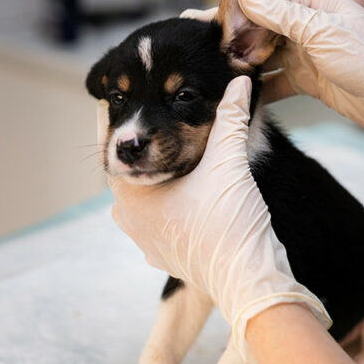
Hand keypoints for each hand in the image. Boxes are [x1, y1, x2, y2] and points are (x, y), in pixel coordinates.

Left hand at [100, 76, 330, 356]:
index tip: (125, 91)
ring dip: (159, 171)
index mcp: (130, 195)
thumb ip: (231, 116)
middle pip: (131, 169)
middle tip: (155, 112)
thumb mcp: (229, 162)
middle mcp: (128, 219)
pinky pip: (158, 216)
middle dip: (145, 143)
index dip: (121, 116)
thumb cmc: (231, 224)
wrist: (249, 282)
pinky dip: (170, 197)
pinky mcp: (162, 254)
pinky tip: (189, 185)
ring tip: (176, 146)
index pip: (114, 145)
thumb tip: (239, 81)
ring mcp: (143, 240)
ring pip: (144, 193)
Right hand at [183, 0, 363, 174]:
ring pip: (263, 56)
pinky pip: (274, 82)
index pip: (262, 0)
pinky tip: (235, 98)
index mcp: (314, 1)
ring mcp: (308, 53)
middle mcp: (308, 23)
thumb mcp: (324, 34)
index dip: (229, 11)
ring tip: (208, 76)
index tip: (196, 21)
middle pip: (258, 28)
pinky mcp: (309, 80)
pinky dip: (257, 89)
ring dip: (240, 67)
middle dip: (228, 41)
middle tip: (193, 52)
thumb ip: (282, 16)